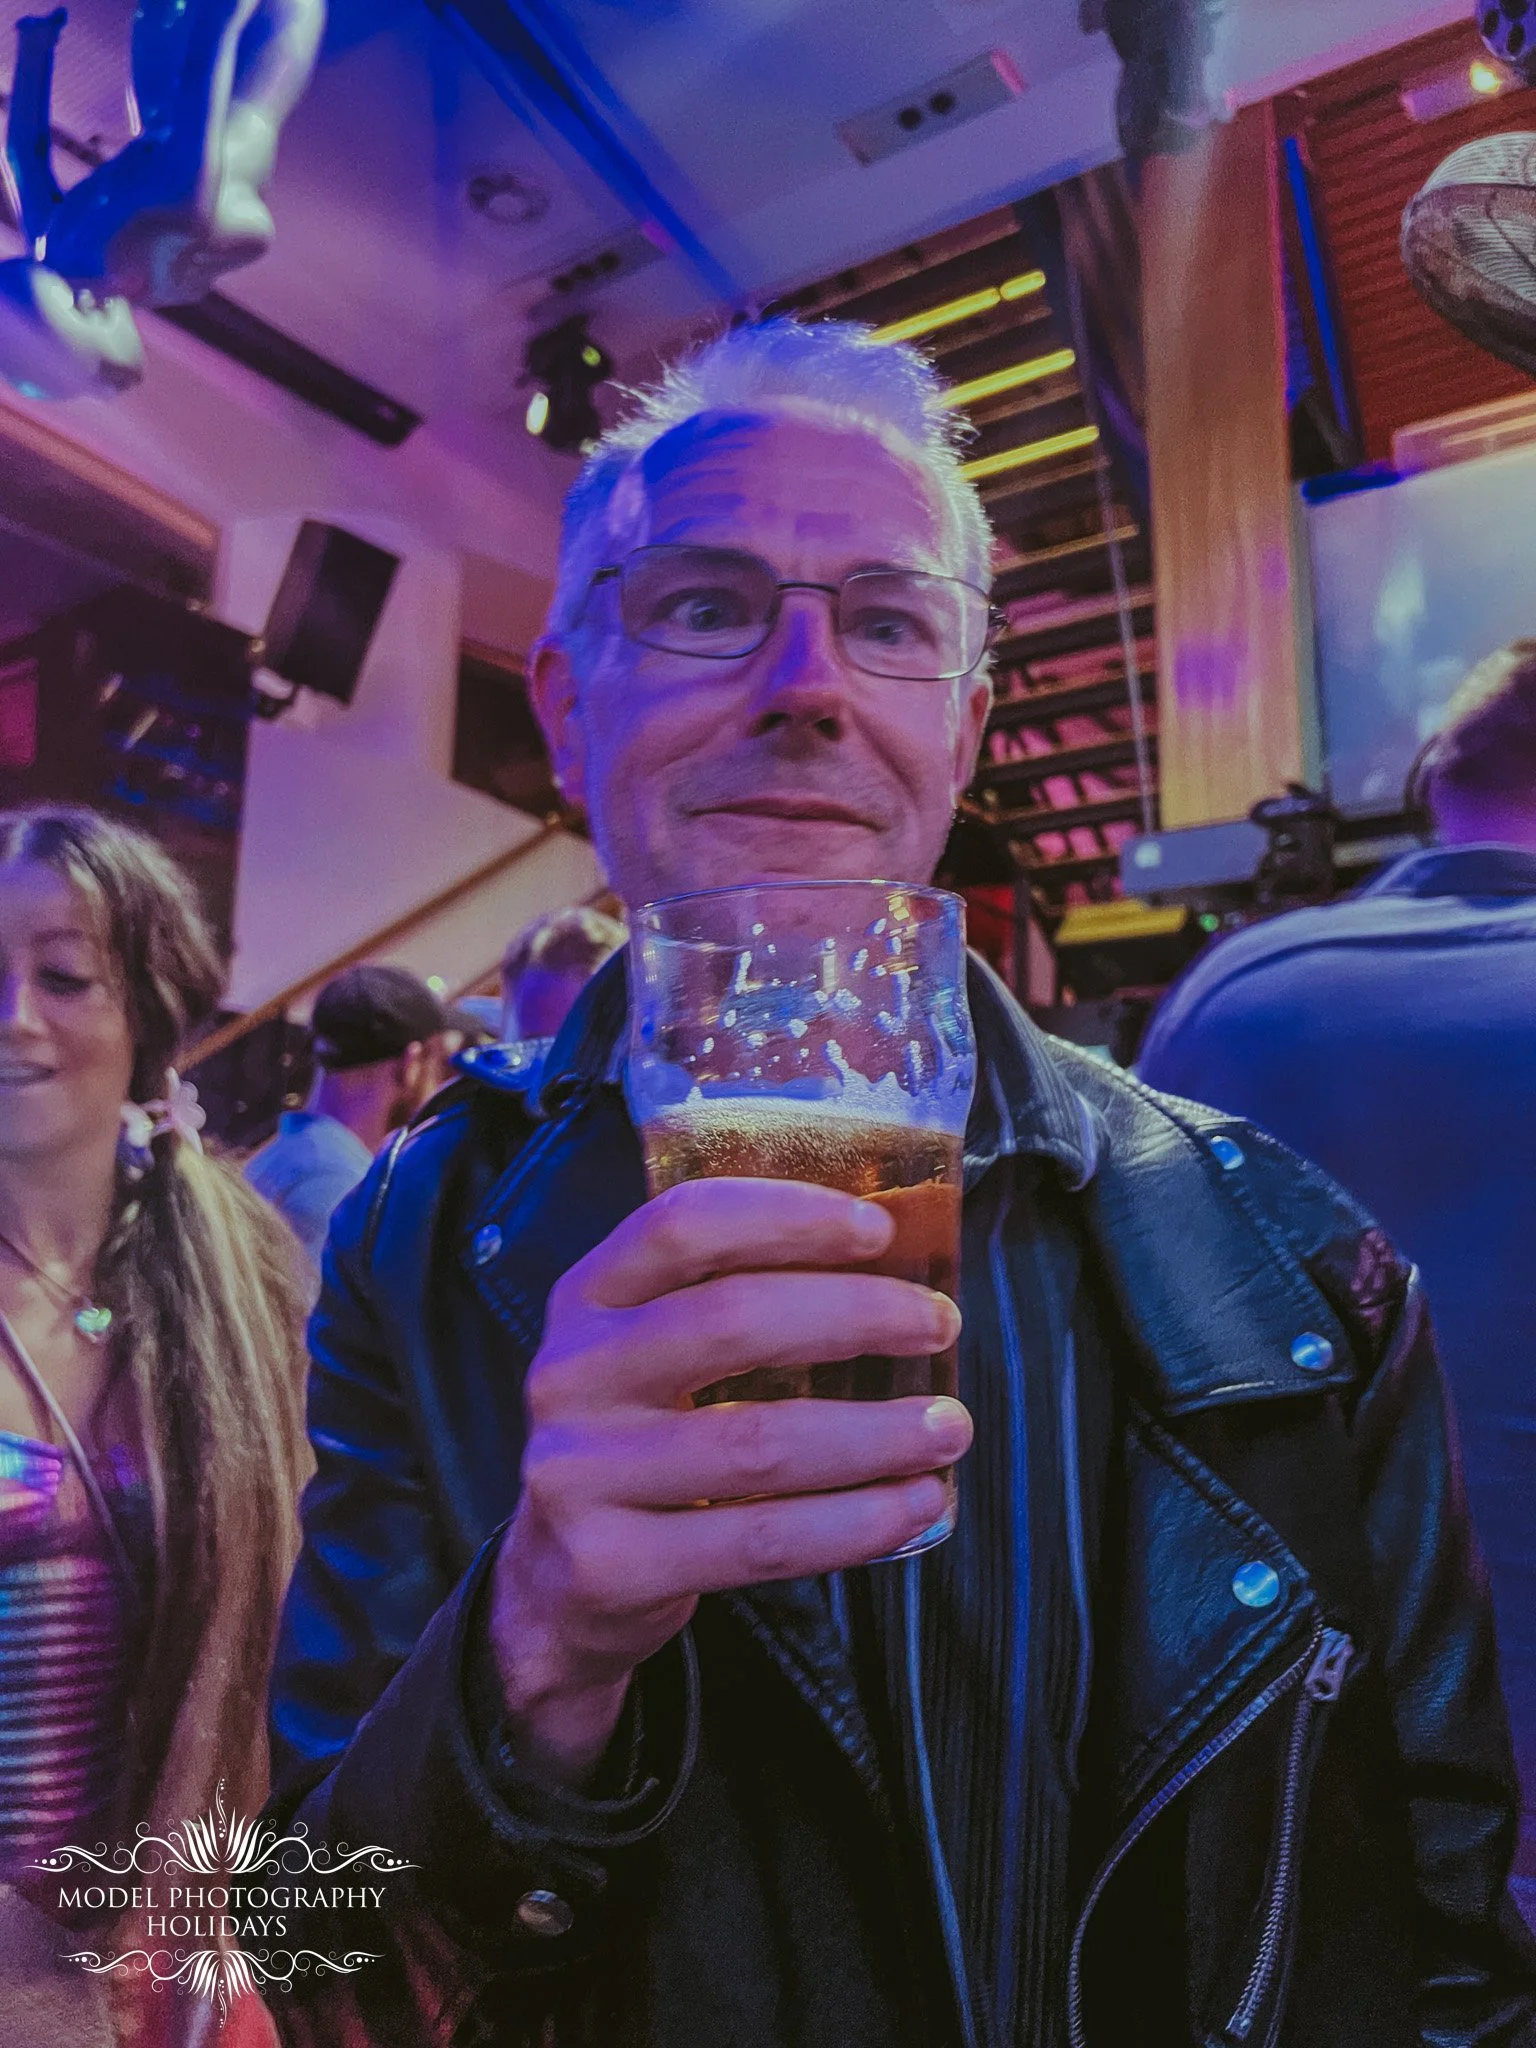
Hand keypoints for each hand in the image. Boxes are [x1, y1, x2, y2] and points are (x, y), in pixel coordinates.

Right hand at [489, 1177, 969, 1785]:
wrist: (560, 1582)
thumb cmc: (643, 1442)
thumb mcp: (651, 1353)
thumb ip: (731, 1302)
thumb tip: (894, 1267)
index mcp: (587, 1300)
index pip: (681, 1226)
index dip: (785, 1217)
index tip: (877, 1230)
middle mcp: (571, 1376)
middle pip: (729, 1321)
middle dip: (856, 1315)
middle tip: (938, 1323)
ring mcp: (581, 1474)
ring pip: (758, 1443)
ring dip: (876, 1433)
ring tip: (949, 1427)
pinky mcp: (613, 1565)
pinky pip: (760, 1539)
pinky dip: (854, 1523)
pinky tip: (913, 1505)